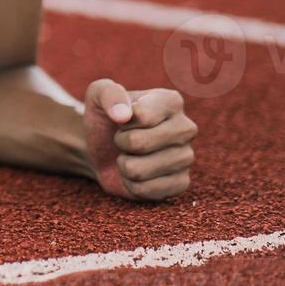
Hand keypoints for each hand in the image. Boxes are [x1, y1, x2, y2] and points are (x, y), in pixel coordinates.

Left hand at [83, 79, 196, 200]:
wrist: (105, 149)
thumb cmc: (105, 118)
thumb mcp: (98, 95)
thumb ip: (108, 94)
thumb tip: (123, 115)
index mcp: (171, 101)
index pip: (142, 116)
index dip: (121, 120)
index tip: (122, 118)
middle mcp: (186, 128)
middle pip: (139, 143)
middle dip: (121, 143)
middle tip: (124, 139)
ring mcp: (186, 157)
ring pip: (138, 170)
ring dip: (124, 165)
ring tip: (131, 155)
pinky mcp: (181, 183)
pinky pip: (145, 191)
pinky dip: (131, 184)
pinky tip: (137, 174)